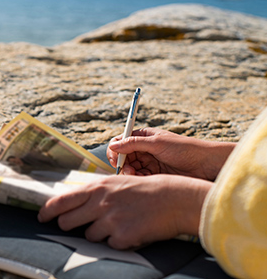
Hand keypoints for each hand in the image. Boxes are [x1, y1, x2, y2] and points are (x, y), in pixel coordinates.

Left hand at [38, 174, 211, 249]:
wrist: (174, 198)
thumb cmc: (145, 189)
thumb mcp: (116, 183)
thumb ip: (95, 193)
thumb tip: (74, 204)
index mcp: (97, 187)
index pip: (62, 201)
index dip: (48, 211)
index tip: (42, 217)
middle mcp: (100, 203)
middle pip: (68, 222)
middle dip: (69, 226)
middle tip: (78, 226)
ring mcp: (110, 220)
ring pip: (89, 236)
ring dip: (100, 234)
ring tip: (120, 222)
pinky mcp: (122, 237)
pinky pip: (110, 245)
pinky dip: (118, 241)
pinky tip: (131, 230)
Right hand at [107, 128, 235, 179]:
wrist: (206, 164)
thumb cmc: (184, 148)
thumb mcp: (157, 143)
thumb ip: (133, 144)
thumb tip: (112, 145)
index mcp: (144, 136)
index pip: (121, 141)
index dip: (116, 150)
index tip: (116, 159)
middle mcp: (145, 149)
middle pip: (124, 157)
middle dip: (123, 164)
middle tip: (128, 171)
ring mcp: (149, 162)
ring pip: (130, 168)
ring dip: (131, 173)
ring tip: (138, 176)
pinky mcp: (155, 174)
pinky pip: (140, 177)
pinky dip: (139, 179)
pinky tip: (145, 180)